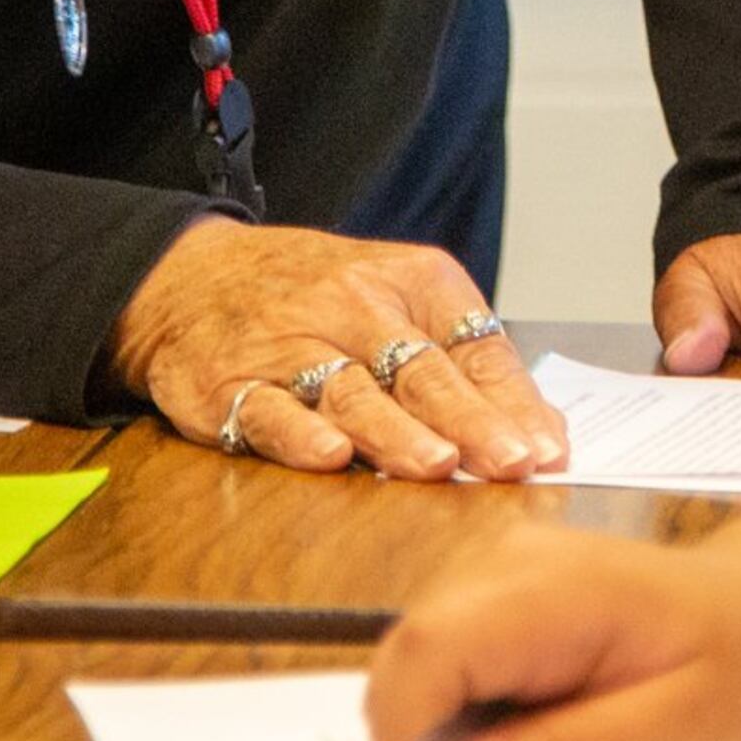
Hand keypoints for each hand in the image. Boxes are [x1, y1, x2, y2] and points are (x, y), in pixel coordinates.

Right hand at [108, 218, 567, 481]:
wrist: (193, 275)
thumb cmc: (318, 296)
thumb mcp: (401, 299)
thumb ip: (468, 365)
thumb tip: (544, 433)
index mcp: (410, 283)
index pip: (474, 347)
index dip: (512, 402)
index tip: (547, 452)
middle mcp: (352, 308)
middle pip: (421, 371)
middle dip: (470, 420)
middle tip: (510, 462)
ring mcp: (289, 347)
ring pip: (351, 392)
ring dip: (396, 432)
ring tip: (438, 465)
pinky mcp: (230, 386)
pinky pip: (267, 411)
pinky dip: (299, 435)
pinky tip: (332, 456)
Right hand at [364, 530, 740, 740]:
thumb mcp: (676, 738)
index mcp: (559, 589)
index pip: (430, 648)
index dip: (407, 736)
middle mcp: (515, 560)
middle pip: (408, 651)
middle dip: (418, 739)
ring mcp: (505, 566)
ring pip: (418, 657)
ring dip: (441, 726)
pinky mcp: (504, 588)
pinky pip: (448, 654)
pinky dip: (462, 708)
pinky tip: (528, 731)